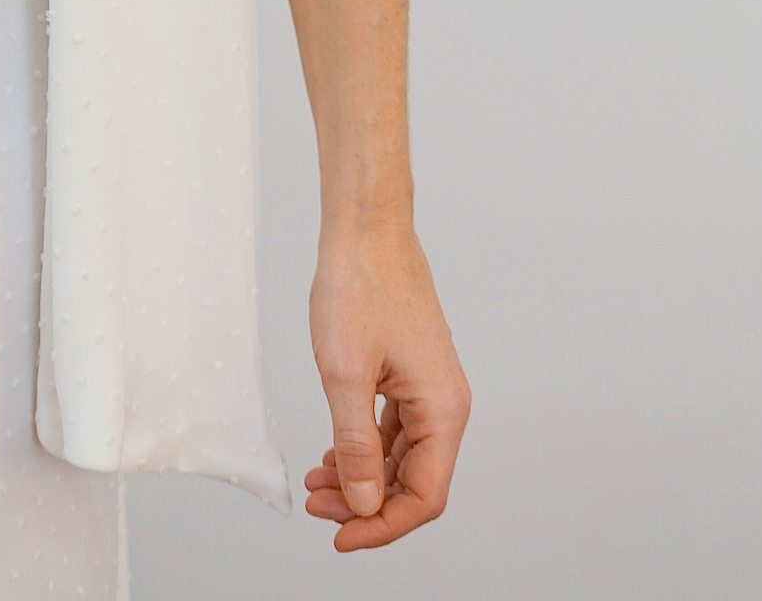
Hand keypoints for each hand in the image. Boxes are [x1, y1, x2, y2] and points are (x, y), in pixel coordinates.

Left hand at [304, 216, 469, 551]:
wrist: (364, 226)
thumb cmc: (359, 285)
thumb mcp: (345, 373)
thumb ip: (355, 445)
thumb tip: (364, 504)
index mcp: (443, 409)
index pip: (424, 496)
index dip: (382, 525)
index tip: (340, 535)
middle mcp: (445, 403)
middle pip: (414, 482)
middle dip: (366, 503)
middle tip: (317, 505)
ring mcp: (428, 388)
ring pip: (401, 457)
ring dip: (362, 477)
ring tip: (317, 482)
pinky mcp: (409, 373)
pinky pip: (393, 429)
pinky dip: (364, 448)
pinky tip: (332, 454)